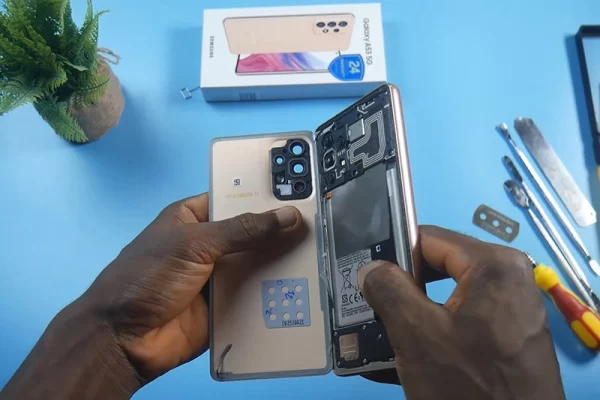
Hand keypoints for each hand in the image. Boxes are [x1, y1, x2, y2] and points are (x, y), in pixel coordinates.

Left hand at [81, 193, 302, 381]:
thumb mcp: (194, 243)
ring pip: (257, 266)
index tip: (300, 195)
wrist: (124, 339)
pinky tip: (304, 288)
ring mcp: (217, 277)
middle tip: (320, 227)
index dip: (263, 197)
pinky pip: (255, 296)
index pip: (233, 199)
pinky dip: (274, 293)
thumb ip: (243, 230)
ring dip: (281, 264)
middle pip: (251, 235)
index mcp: (192, 218)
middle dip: (279, 233)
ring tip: (321, 255)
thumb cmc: (148, 277)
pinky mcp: (226, 307)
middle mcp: (208, 245)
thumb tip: (288, 216)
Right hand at [358, 226, 564, 399]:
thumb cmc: (468, 385)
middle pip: (439, 270)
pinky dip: (431, 335)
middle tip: (367, 305)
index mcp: (495, 266)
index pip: (430, 239)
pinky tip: (398, 355)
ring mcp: (513, 313)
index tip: (364, 272)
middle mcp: (511, 280)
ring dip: (409, 316)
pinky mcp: (509, 341)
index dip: (393, 253)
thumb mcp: (417, 334)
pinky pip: (461, 325)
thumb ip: (388, 289)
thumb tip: (371, 268)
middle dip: (399, 289)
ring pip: (446, 301)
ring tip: (374, 331)